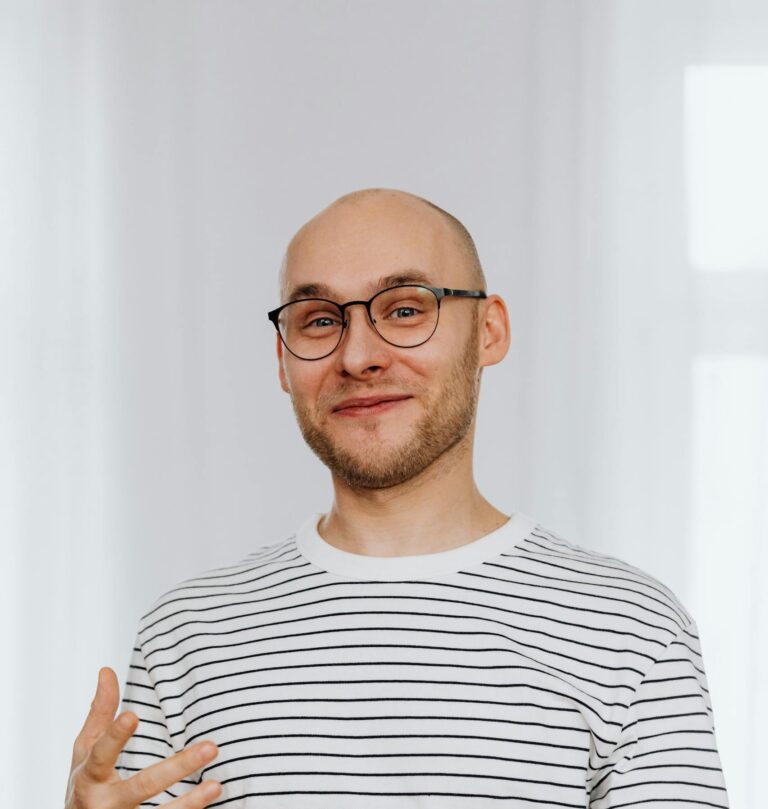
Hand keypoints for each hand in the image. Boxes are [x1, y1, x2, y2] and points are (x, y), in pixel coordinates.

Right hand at [65, 667, 221, 807]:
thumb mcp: (85, 752)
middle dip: (177, 768)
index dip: (115, 737)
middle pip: (141, 787)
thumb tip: (107, 670)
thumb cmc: (86, 785)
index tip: (132, 715)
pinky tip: (210, 802)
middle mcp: (103, 805)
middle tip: (211, 747)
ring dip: (189, 804)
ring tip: (216, 785)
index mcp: (89, 778)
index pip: (102, 755)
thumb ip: (100, 714)